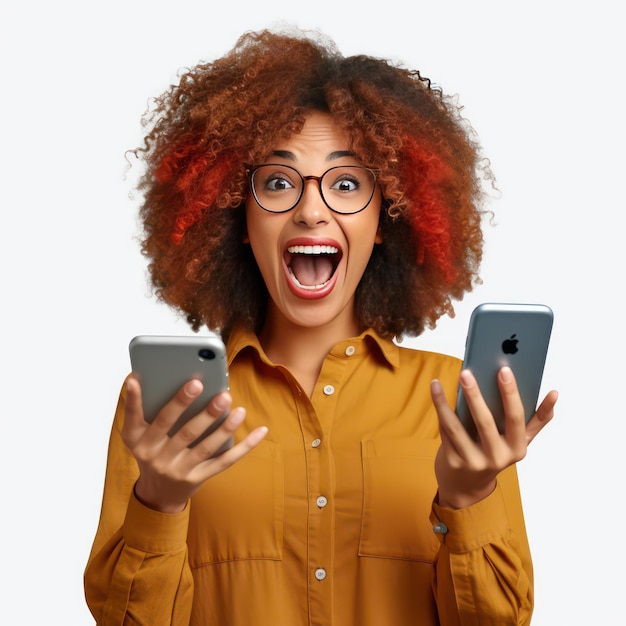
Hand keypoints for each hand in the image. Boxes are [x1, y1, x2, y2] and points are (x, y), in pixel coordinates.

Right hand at [121, 376, 267, 513]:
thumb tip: (137, 378)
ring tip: (239, 409)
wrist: (157, 494)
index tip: (140, 379)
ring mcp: (179, 469)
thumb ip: (137, 408)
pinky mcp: (198, 478)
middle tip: (220, 393)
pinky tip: (260, 431)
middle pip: (183, 432)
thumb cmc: (150, 451)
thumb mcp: (136, 434)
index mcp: (139, 441)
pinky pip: (225, 461)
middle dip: (203, 412)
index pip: (138, 418)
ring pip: (206, 447)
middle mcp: (157, 457)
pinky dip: (245, 446)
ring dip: (225, 427)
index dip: (136, 400)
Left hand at [430, 366, 557, 508]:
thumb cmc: (496, 453)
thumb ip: (537, 420)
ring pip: (457, 427)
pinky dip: (439, 411)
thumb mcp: (519, 442)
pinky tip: (435, 391)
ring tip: (438, 383)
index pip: (516, 418)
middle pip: (485, 421)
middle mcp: (497, 457)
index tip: (505, 370)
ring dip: (444, 403)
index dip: (511, 394)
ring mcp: (474, 462)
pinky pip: (445, 432)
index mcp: (518, 449)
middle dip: (475, 395)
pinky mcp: (453, 462)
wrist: (467, 486)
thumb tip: (555, 393)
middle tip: (466, 373)